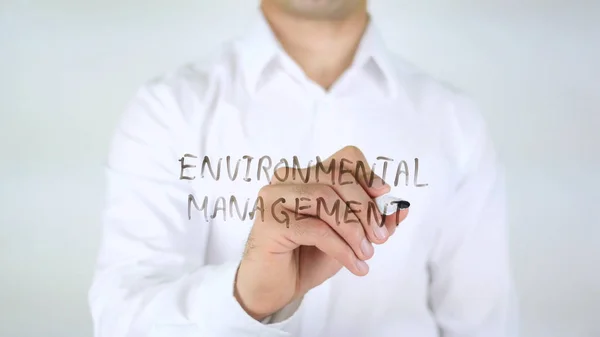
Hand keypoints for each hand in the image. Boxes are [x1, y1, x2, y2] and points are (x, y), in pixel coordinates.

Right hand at [234, 146, 409, 319]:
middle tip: (380, 237)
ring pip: (326, 198)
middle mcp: (287, 179)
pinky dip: (342, 248)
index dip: (367, 175)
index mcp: (306, 175)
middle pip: (336, 176)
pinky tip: (355, 265)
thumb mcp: (349, 236)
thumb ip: (372, 220)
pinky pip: (316, 228)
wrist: (275, 287)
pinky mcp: (269, 220)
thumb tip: (401, 208)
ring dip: (354, 230)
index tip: (383, 196)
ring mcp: (274, 197)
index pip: (343, 159)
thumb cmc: (308, 256)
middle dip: (365, 207)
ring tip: (366, 254)